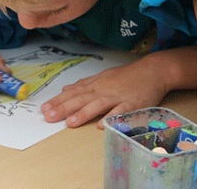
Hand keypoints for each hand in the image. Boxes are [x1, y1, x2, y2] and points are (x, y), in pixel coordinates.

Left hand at [41, 46, 196, 127]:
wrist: (152, 71)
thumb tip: (66, 90)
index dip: (58, 101)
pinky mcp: (132, 104)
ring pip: (97, 105)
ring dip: (83, 114)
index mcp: (95, 85)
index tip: (43, 109)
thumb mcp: (103, 77)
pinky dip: (110, 118)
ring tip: (69, 123)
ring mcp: (117, 97)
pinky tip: (101, 126)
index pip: (73, 93)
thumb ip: (84, 85)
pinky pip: (120, 112)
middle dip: (63, 108)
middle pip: (80, 99)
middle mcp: (103, 90)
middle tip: (48, 117)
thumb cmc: (127, 76)